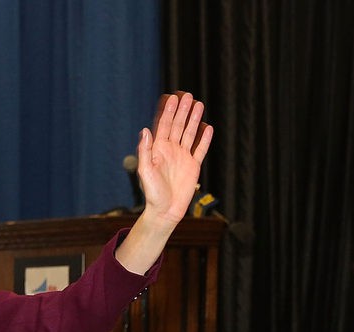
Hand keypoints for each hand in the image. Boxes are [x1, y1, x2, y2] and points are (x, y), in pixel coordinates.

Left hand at [137, 92, 212, 229]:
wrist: (165, 212)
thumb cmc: (152, 195)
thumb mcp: (145, 172)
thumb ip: (145, 151)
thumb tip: (145, 130)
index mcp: (158, 151)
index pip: (164, 126)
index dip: (169, 112)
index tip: (173, 98)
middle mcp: (171, 151)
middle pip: (178, 126)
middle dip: (183, 111)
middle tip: (188, 96)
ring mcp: (183, 158)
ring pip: (190, 134)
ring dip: (194, 120)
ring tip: (199, 105)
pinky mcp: (193, 167)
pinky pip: (200, 150)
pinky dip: (204, 139)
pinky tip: (208, 128)